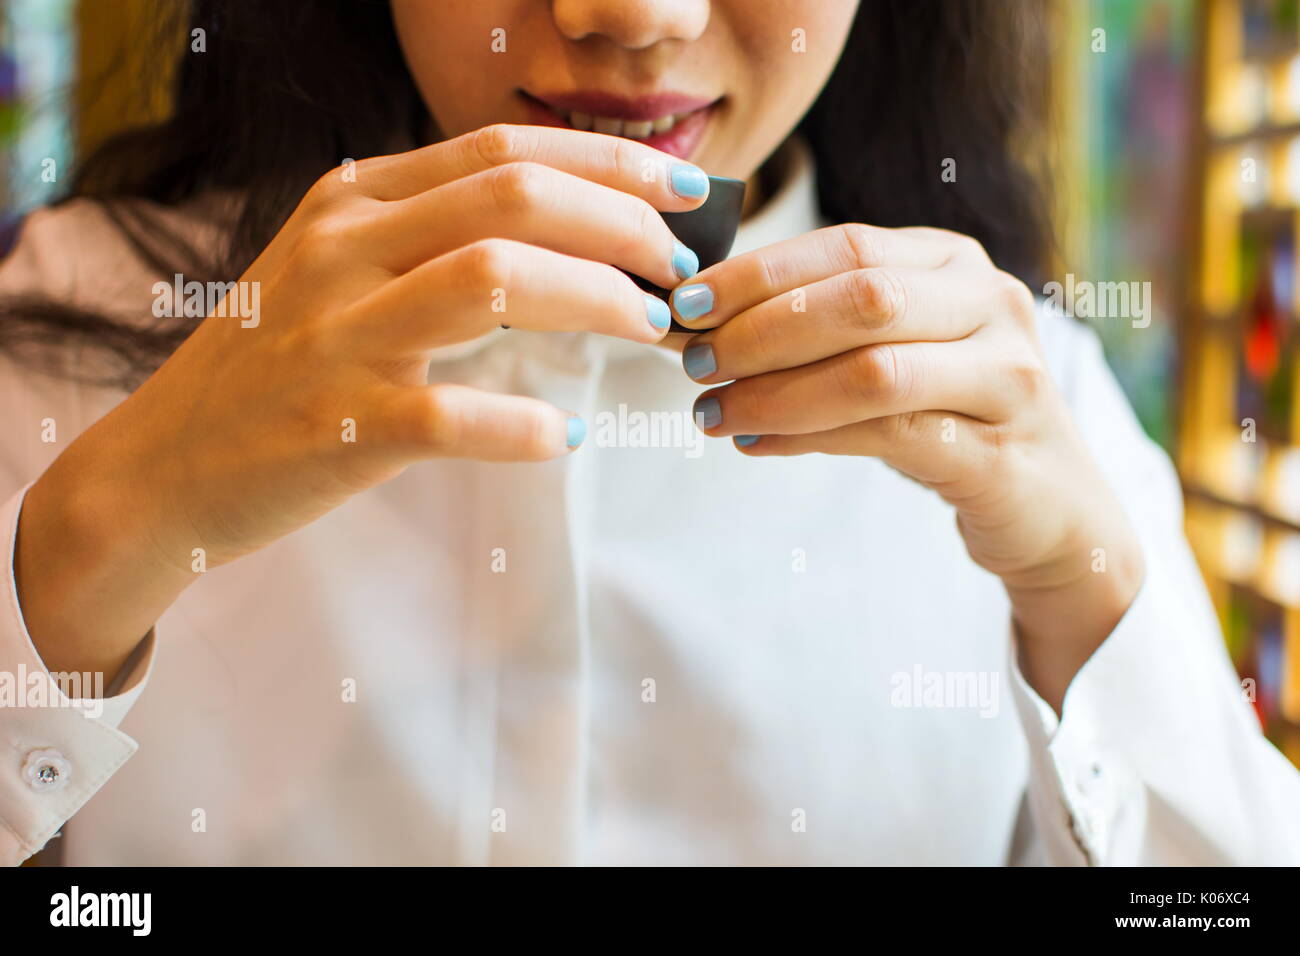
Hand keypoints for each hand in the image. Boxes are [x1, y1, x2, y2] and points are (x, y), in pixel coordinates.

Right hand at [17, 124, 709, 681]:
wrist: (162, 466)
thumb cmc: (276, 369)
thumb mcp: (338, 271)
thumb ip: (430, 239)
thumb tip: (570, 236)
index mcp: (354, 201)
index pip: (504, 151)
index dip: (610, 164)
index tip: (683, 192)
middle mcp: (345, 248)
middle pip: (515, 198)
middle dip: (622, 227)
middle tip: (677, 273)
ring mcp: (337, 334)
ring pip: (495, 279)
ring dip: (596, 300)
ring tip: (646, 330)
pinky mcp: (337, 423)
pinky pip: (455, 415)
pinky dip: (528, 428)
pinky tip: (566, 437)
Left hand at [672, 224, 1143, 709]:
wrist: (1048, 503)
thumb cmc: (950, 414)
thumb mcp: (897, 348)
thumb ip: (826, 325)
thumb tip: (708, 325)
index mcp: (955, 263)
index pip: (847, 246)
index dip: (759, 272)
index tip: (688, 302)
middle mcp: (991, 303)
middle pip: (863, 297)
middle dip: (762, 328)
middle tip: (695, 362)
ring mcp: (1006, 376)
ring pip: (874, 371)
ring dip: (776, 391)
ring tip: (713, 412)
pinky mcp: (1000, 452)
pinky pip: (889, 437)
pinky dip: (809, 437)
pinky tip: (756, 442)